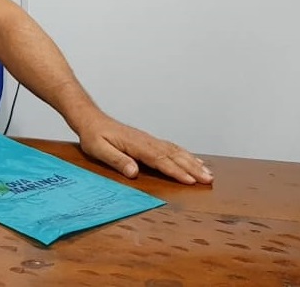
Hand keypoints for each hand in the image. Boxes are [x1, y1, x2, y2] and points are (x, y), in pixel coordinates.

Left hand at [77, 115, 212, 184]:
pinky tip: (194, 161)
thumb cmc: (93, 136)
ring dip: (193, 162)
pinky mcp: (149, 141)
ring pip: (176, 151)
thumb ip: (116, 160)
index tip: (190, 180)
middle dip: (192, 168)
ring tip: (208, 174)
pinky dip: (185, 155)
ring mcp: (149, 140)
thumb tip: (134, 171)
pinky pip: (171, 148)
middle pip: (173, 155)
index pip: (160, 159)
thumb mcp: (98, 149)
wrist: (91, 120)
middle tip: (209, 179)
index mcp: (135, 144)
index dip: (176, 171)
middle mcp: (146, 141)